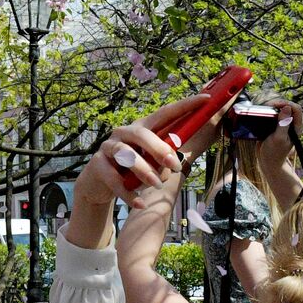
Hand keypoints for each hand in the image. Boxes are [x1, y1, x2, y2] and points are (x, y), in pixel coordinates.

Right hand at [75, 95, 213, 210]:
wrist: (98, 185)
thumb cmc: (130, 171)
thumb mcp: (150, 165)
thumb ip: (162, 161)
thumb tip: (171, 165)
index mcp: (142, 128)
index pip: (164, 113)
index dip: (185, 105)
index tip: (205, 99)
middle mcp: (124, 133)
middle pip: (141, 134)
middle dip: (159, 148)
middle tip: (173, 165)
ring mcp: (108, 147)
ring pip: (125, 154)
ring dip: (143, 170)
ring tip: (155, 184)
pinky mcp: (97, 165)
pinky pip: (113, 178)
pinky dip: (128, 193)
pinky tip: (139, 203)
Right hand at [259, 99, 302, 167]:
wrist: (268, 162)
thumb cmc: (274, 153)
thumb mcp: (279, 138)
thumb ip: (283, 123)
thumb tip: (287, 108)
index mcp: (296, 127)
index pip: (296, 109)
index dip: (286, 104)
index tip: (275, 105)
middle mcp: (291, 124)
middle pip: (288, 107)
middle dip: (279, 104)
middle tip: (268, 105)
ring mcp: (283, 125)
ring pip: (281, 110)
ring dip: (273, 107)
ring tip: (265, 108)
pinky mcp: (275, 127)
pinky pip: (273, 116)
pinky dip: (268, 112)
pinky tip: (262, 113)